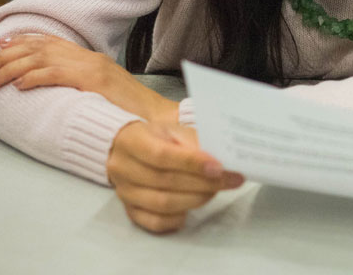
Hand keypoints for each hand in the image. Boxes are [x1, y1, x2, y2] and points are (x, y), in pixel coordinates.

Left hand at [0, 34, 177, 123]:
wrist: (158, 118)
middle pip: (42, 47)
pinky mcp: (94, 80)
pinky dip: (33, 77)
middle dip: (9, 54)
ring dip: (12, 67)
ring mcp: (93, 68)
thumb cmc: (132, 112)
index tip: (2, 45)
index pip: (53, 43)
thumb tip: (59, 89)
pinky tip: (18, 84)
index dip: (24, 42)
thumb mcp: (104, 93)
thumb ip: (83, 85)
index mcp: (93, 59)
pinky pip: (56, 74)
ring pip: (42, 59)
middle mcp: (91, 58)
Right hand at [107, 121, 242, 232]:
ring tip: (215, 191)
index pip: (162, 155)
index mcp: (133, 141)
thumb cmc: (157, 137)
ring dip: (194, 199)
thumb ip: (193, 142)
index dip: (192, 163)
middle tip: (228, 180)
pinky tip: (192, 209)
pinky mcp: (130, 211)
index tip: (219, 167)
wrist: (128, 148)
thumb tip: (218, 162)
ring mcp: (125, 193)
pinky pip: (155, 222)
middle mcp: (123, 168)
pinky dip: (177, 218)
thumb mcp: (173, 130)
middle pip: (165, 181)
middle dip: (202, 182)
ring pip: (161, 204)